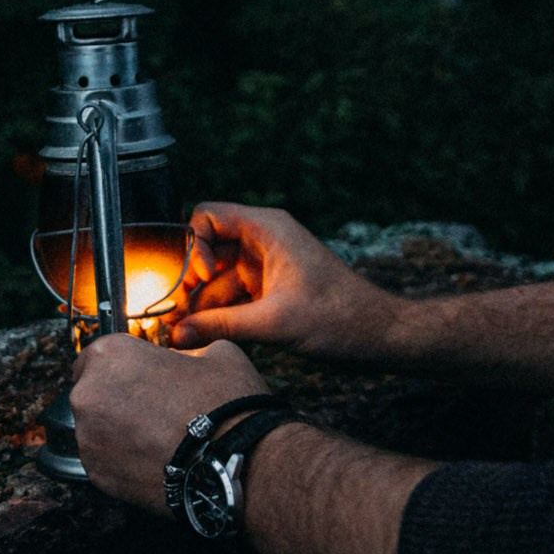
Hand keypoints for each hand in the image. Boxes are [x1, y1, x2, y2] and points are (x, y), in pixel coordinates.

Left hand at [68, 334, 271, 514]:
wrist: (233, 465)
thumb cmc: (225, 405)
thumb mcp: (218, 353)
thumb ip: (185, 350)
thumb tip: (178, 360)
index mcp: (110, 355)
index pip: (97, 355)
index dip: (122, 367)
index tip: (141, 377)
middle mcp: (87, 394)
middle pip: (93, 393)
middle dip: (117, 399)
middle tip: (154, 410)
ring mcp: (88, 438)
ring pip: (96, 429)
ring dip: (118, 431)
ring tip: (157, 438)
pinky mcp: (96, 474)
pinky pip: (104, 460)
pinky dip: (122, 460)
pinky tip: (154, 459)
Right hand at [169, 203, 408, 360]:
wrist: (378, 336)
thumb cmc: (338, 319)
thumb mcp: (273, 323)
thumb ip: (220, 326)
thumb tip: (175, 335)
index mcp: (268, 229)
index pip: (208, 216)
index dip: (193, 245)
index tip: (199, 278)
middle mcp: (264, 241)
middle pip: (208, 250)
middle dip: (192, 282)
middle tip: (179, 314)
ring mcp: (267, 266)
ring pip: (218, 279)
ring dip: (203, 305)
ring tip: (187, 335)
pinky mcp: (272, 290)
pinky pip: (234, 296)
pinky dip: (220, 314)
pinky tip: (206, 336)